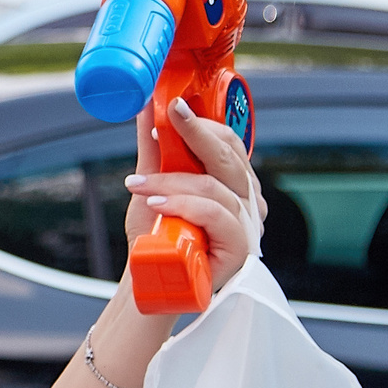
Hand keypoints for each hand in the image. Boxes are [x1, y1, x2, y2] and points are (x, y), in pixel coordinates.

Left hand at [122, 96, 260, 297]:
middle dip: (195, 133)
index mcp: (231, 183)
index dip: (202, 122)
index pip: (228, 143)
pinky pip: (218, 216)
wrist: (149, 280)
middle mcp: (246, 202)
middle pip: (228, 158)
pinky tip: (157, 206)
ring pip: (216, 187)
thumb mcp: (152, 185)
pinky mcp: (241, 249)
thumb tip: (145, 108)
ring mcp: (247, 225)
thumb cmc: (156, 236)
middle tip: (166, 118)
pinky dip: (186, 206)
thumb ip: (153, 149)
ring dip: (172, 181)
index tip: (170, 107)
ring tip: (139, 186)